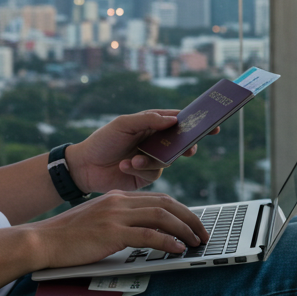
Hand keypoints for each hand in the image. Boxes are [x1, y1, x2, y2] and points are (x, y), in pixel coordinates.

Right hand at [26, 190, 210, 269]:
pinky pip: (148, 235)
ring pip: (162, 217)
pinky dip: (167, 241)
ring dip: (184, 230)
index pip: (159, 199)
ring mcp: (115, 215)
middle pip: (166, 204)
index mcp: (117, 197)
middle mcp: (119, 201)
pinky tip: (178, 249)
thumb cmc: (68, 237)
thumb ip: (120, 222)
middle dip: (190, 219)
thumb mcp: (98, 222)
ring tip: (196, 242)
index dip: (181, 211)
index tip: (192, 224)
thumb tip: (145, 235)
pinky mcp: (111, 232)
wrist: (42, 241)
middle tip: (203, 233)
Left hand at [67, 109, 219, 192]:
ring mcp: (151, 159)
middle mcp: (154, 142)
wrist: (85, 167)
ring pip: (167, 161)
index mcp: (151, 124)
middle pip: (180, 142)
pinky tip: (125, 166)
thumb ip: (148, 120)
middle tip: (190, 148)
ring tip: (132, 160)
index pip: (177, 121)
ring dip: (150, 161)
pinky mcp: (146, 176)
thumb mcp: (123, 124)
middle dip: (186, 145)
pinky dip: (141, 170)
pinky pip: (154, 174)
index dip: (195, 122)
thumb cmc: (102, 141)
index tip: (212, 125)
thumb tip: (173, 119)